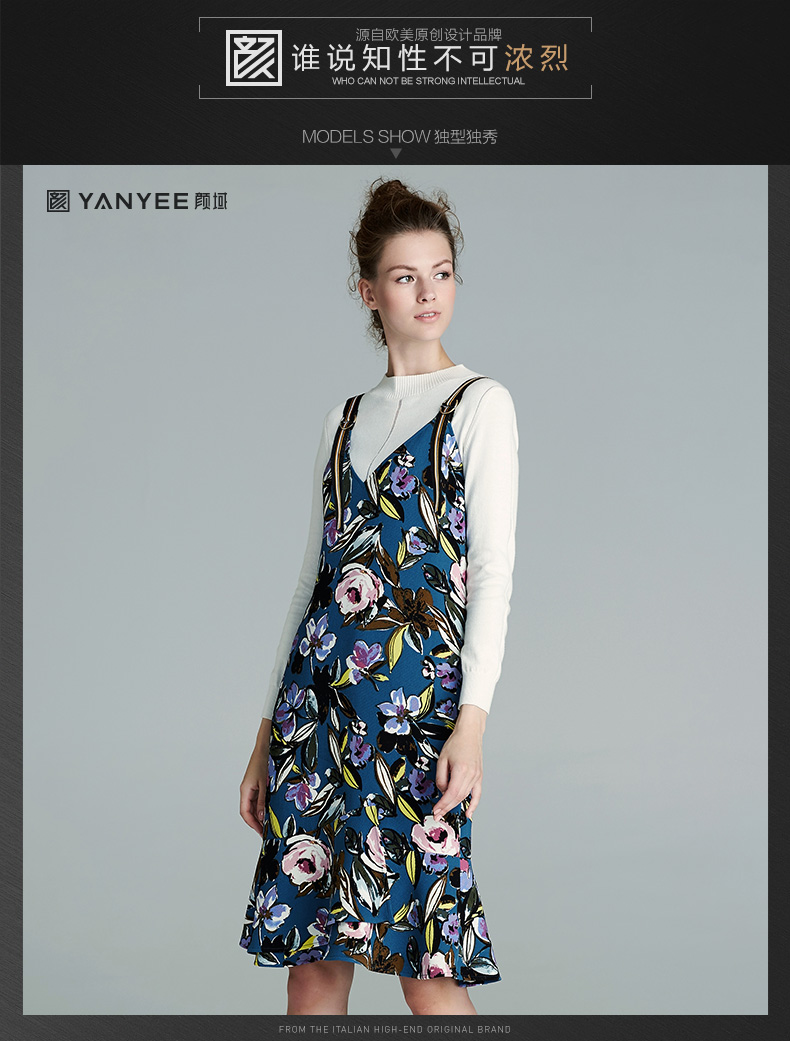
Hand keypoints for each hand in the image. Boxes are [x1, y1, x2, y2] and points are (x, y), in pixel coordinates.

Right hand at [240, 719, 272, 836]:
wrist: (265, 746)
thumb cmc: (264, 762)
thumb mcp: (265, 785)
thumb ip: (263, 801)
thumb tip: (261, 817)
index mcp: (245, 790)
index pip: (245, 813)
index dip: (252, 824)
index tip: (261, 833)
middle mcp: (246, 790)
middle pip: (248, 811)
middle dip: (256, 822)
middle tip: (266, 832)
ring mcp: (251, 786)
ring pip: (253, 805)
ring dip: (260, 814)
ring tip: (270, 824)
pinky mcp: (257, 783)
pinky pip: (258, 798)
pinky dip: (263, 806)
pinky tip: (271, 810)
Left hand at [433, 705, 486, 820]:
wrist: (469, 733)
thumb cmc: (456, 743)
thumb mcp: (442, 759)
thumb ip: (440, 777)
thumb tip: (442, 791)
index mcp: (461, 770)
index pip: (451, 793)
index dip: (443, 804)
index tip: (436, 810)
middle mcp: (471, 775)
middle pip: (458, 797)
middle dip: (446, 808)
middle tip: (438, 814)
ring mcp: (477, 776)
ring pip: (465, 796)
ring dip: (455, 805)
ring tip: (445, 811)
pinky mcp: (479, 776)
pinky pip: (477, 794)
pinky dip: (474, 805)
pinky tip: (469, 813)